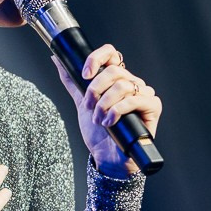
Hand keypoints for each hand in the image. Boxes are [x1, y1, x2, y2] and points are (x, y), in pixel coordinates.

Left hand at [55, 44, 162, 177]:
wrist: (107, 157)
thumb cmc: (99, 133)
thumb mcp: (82, 103)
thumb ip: (72, 81)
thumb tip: (57, 60)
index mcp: (117, 78)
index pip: (111, 53)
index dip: (96, 59)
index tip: (85, 75)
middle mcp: (132, 83)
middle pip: (114, 70)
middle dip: (96, 90)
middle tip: (89, 106)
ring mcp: (144, 94)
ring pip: (122, 85)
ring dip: (104, 104)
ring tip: (99, 119)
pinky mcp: (153, 107)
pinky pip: (134, 100)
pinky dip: (117, 111)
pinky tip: (110, 122)